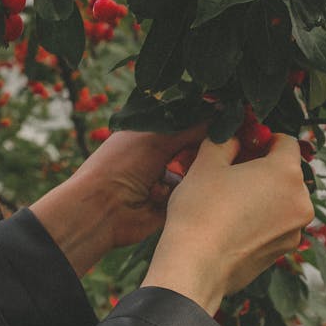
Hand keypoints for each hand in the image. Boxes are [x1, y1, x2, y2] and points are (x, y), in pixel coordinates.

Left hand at [29, 127, 206, 275]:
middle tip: (222, 145)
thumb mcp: (156, 140)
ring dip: (193, 172)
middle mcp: (157, 155)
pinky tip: (166, 193)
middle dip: (202, 148)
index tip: (224, 119)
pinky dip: (184, 193)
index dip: (203, 122)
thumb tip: (220, 115)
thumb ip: (189, 129)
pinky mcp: (170, 204)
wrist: (101, 210)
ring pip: (195, 172)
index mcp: (148, 134)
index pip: (183, 123)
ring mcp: (165, 180)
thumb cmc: (121, 165)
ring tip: (179, 173)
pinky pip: (190, 194)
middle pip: (193, 147)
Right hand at [141, 134, 313, 313]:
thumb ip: (225, 141)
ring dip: (264, 195)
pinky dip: (262, 219)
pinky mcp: (283, 251)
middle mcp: (300, 201)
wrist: (195, 266)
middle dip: (264, 169)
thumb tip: (234, 138)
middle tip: (233, 172)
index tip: (245, 146)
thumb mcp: (206, 163)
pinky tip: (234, 224)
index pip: (287, 142)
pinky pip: (277, 225)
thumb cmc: (200, 210)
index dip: (265, 139)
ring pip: (282, 200)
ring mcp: (295, 230)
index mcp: (286, 173)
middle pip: (287, 173)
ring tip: (231, 202)